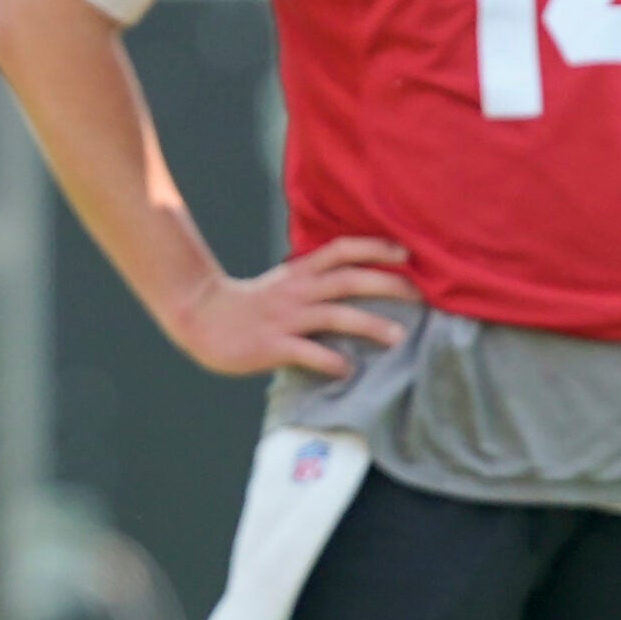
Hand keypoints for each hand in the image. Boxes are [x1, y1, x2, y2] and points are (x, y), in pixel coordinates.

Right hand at [162, 237, 419, 379]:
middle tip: (420, 294)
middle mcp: (295, 291)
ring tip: (399, 337)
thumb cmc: (248, 305)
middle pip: (346, 279)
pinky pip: (307, 352)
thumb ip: (316, 284)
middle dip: (385, 283)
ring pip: (333, 315)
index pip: (340, 251)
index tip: (406, 254)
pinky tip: (349, 371)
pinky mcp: (271, 345)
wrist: (200, 317)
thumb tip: (360, 287)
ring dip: (369, 324)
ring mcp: (283, 318)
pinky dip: (332, 361)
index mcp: (298, 274)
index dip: (373, 248)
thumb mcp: (283, 285)